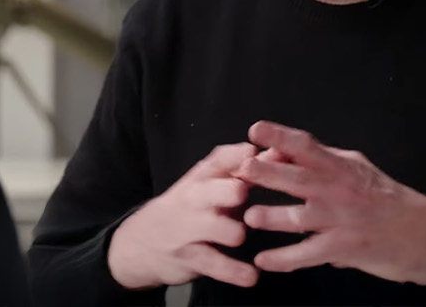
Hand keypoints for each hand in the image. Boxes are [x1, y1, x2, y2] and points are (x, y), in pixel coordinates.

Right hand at [107, 143, 258, 289]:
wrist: (143, 241)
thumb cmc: (191, 206)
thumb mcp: (211, 184)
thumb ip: (247, 170)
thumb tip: (282, 151)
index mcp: (203, 176)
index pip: (220, 159)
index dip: (239, 156)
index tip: (257, 154)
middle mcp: (196, 198)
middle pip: (214, 190)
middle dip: (231, 191)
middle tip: (242, 195)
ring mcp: (191, 229)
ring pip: (217, 228)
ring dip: (234, 233)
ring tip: (240, 237)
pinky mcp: (191, 258)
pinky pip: (216, 265)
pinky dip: (235, 272)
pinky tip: (251, 275)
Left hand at [234, 121, 425, 285]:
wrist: (420, 232)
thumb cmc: (383, 196)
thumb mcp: (356, 168)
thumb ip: (323, 159)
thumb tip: (283, 147)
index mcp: (340, 166)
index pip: (306, 146)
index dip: (280, 135)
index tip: (255, 130)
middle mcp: (339, 190)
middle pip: (298, 178)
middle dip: (269, 173)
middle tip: (242, 169)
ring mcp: (341, 220)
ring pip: (301, 218)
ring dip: (273, 217)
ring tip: (249, 217)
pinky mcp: (343, 247)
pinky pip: (308, 254)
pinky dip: (284, 259)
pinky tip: (263, 260)